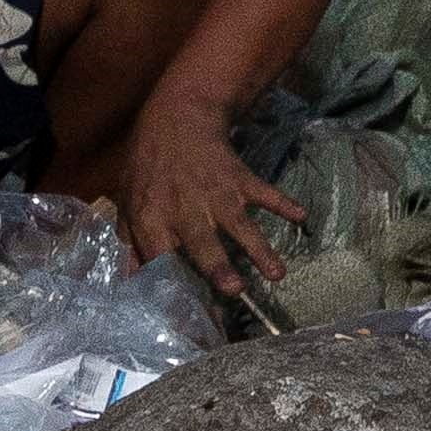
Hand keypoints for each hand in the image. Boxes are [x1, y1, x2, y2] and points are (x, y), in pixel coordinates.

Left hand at [97, 95, 308, 302]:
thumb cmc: (148, 165)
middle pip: (203, 242)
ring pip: (240, 224)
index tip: (190, 313)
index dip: (174, 285)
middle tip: (234, 290)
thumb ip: (131, 242)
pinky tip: (301, 216)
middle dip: (219, 266)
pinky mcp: (239, 178)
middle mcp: (186, 207)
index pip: (160, 256)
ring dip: (259, 248)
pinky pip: (264, 192)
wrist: (177, 117)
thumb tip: (131, 282)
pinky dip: (283, 203)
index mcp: (154, 216)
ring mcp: (216, 192)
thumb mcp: (128, 201)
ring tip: (277, 274)